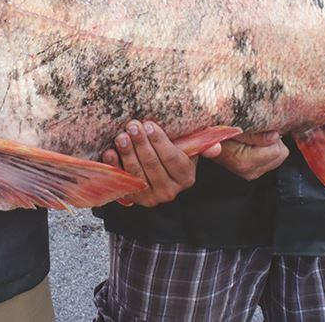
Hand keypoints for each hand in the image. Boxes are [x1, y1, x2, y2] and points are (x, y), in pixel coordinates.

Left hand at [101, 120, 220, 207]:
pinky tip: (109, 153)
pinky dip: (114, 168)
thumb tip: (216, 148)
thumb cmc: (176, 150)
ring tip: (121, 136)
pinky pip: (122, 182)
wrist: (160, 169)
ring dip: (127, 154)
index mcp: (186, 177)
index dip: (160, 142)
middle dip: (141, 144)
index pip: (173, 159)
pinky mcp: (133, 199)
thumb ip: (202, 145)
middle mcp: (170, 192)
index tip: (149, 124)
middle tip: (132, 125)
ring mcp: (150, 198)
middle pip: (152, 166)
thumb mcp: (191, 147)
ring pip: (137, 174)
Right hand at [207, 130, 287, 180]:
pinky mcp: (253, 170)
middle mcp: (249, 172)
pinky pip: (273, 158)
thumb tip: (274, 137)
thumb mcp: (234, 124)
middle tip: (255, 132)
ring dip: (269, 144)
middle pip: (280, 154)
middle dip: (271, 141)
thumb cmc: (217, 127)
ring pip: (279, 156)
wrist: (204, 136)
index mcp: (245, 162)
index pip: (277, 150)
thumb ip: (254, 133)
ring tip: (251, 136)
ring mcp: (251, 173)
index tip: (256, 128)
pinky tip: (252, 142)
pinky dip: (266, 148)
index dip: (269, 135)